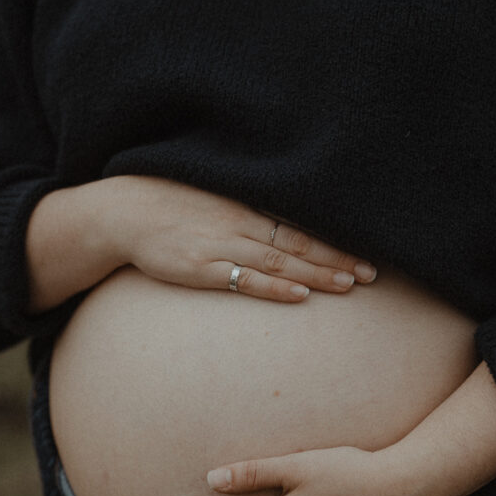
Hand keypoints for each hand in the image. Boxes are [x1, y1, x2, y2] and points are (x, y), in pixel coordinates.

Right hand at [110, 176, 376, 300]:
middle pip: (300, 243)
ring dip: (317, 273)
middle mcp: (241, 225)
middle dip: (337, 259)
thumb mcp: (212, 201)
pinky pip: (245, 280)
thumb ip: (246, 214)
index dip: (334, 240)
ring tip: (348, 285)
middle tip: (372, 274)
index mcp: (246, 207)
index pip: (301, 224)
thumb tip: (281, 229)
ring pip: (281, 261)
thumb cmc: (169, 206)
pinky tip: (300, 294)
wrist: (124, 213)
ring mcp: (222, 246)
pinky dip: (275, 287)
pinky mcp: (202, 268)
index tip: (365, 252)